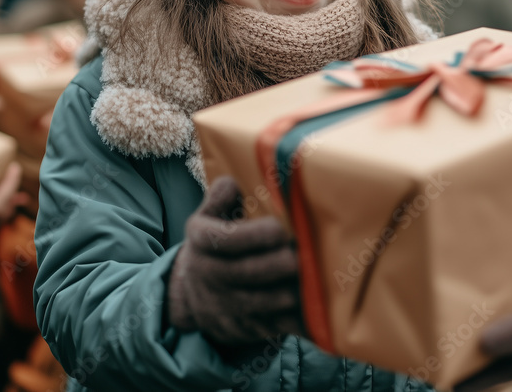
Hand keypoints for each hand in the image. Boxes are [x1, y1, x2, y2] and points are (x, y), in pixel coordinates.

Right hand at [167, 176, 302, 343]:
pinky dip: (298, 318)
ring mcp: (227, 306)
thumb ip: (221, 196)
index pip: (226, 240)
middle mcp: (210, 275)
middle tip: (306, 253)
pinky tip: (320, 305)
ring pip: (264, 303)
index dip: (255, 235)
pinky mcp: (246, 328)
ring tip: (318, 275)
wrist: (191, 292)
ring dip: (292, 291)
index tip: (280, 229)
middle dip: (280, 264)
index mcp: (202, 242)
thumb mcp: (208, 215)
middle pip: (248, 273)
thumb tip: (233, 182)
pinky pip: (275, 326)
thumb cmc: (214, 243)